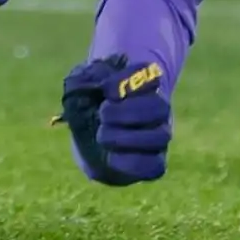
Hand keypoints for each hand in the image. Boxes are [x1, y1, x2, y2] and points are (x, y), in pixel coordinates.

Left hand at [57, 55, 171, 185]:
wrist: (87, 133)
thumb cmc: (86, 102)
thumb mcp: (79, 84)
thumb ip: (87, 79)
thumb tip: (101, 84)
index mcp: (142, 82)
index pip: (150, 73)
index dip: (127, 80)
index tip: (106, 89)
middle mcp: (156, 108)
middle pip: (160, 107)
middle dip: (128, 112)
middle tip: (102, 114)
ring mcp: (157, 136)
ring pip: (161, 136)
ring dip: (128, 137)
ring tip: (102, 135)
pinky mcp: (152, 163)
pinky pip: (155, 166)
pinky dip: (131, 162)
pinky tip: (109, 156)